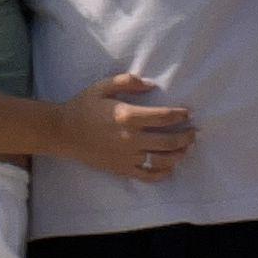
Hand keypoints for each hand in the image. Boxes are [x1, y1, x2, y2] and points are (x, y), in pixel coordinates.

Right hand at [51, 72, 196, 180]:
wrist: (63, 132)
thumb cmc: (83, 107)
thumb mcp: (102, 87)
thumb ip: (127, 82)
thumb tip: (151, 85)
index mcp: (127, 116)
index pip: (163, 117)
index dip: (180, 115)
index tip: (188, 113)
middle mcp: (130, 139)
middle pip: (168, 141)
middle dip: (186, 137)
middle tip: (194, 133)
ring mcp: (126, 157)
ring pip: (161, 160)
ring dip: (178, 155)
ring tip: (186, 149)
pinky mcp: (122, 169)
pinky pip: (147, 176)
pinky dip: (162, 174)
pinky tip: (169, 168)